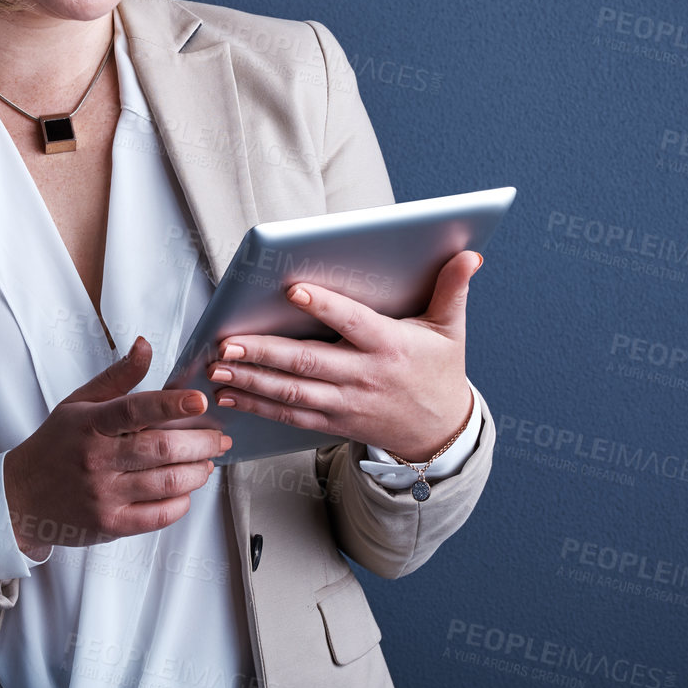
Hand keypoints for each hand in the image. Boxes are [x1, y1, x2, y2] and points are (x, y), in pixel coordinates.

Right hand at [4, 336, 230, 558]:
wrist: (20, 497)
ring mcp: (103, 494)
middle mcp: (97, 459)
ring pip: (166, 482)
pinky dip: (181, 502)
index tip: (199, 400)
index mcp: (90, 424)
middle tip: (218, 437)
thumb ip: (118, 377)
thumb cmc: (55, 445)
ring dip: (197, 471)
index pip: (135, 410)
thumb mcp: (79, 403)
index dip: (171, 404)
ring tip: (207, 462)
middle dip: (201, 442)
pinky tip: (186, 490)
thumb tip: (146, 345)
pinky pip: (158, 515)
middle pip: (161, 448)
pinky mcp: (110, 524)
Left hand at [208, 250, 479, 461]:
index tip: (294, 291)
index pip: (353, 323)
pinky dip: (258, 405)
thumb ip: (453, 289)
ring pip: (292, 392)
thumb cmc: (440, 371)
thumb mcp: (451, 329)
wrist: (440, 433)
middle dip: (264, 352)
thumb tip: (470, 253)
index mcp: (390, 346)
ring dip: (251, 379)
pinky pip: (290, 415)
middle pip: (308, 363)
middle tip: (228, 340)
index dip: (325, 307)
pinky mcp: (333, 422)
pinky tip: (231, 393)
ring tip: (218, 365)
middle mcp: (364, 376)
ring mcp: (345, 403)